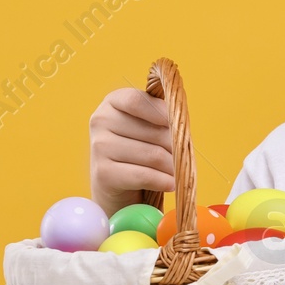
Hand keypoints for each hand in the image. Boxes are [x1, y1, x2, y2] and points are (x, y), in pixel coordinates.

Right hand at [89, 88, 176, 213]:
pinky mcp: (103, 173)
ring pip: (153, 155)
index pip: (137, 101)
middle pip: (153, 132)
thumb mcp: (148, 124)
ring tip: (179, 172)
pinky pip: (144, 176)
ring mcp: (99, 146)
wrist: (115, 183)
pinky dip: (163, 181)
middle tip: (184, 157)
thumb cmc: (139, 147)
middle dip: (176, 147)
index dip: (162, 112)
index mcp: (113, 101)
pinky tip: (172, 184)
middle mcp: (101, 120)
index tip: (178, 124)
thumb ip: (162, 117)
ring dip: (173, 166)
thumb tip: (180, 125)